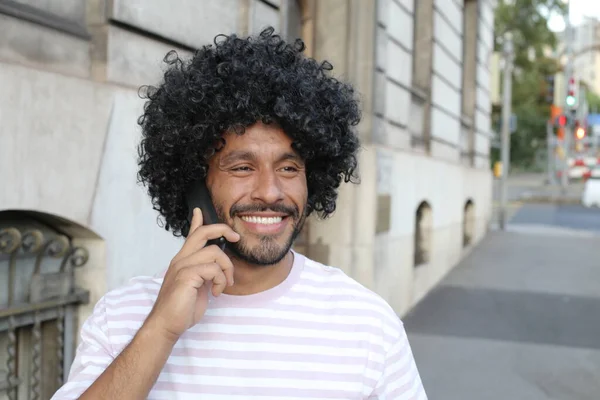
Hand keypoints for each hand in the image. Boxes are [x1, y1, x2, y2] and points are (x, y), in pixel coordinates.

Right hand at [144, 208, 239, 342]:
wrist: (167, 325)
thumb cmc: (182, 309)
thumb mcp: (197, 286)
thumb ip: (205, 274)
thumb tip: (217, 268)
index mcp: (183, 261)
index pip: (191, 235)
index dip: (197, 222)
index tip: (199, 211)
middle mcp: (181, 260)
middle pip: (203, 233)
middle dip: (223, 230)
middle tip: (236, 238)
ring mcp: (182, 266)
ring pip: (215, 252)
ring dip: (227, 269)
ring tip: (224, 285)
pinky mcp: (186, 276)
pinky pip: (213, 269)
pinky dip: (221, 281)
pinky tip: (216, 293)